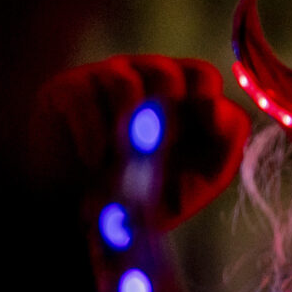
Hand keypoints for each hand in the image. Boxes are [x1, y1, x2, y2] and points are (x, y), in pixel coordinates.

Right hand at [31, 55, 247, 226]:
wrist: (86, 216)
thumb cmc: (153, 192)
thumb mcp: (204, 174)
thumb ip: (226, 138)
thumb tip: (215, 106)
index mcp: (184, 93)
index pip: (202, 76)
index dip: (206, 102)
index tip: (206, 131)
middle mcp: (144, 77)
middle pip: (166, 74)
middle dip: (167, 118)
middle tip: (160, 152)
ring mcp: (104, 78)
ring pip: (124, 82)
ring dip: (127, 128)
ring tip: (123, 163)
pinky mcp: (66, 89)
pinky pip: (84, 98)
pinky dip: (93, 136)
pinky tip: (94, 162)